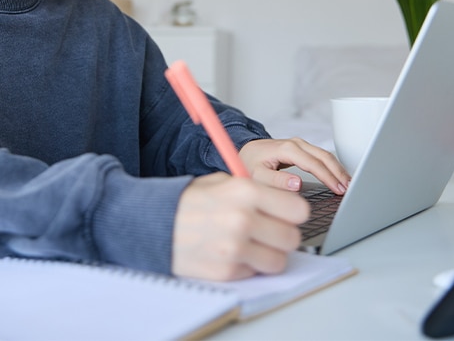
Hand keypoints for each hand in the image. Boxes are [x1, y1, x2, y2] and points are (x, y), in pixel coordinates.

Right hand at [172, 173, 308, 281]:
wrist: (155, 222)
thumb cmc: (189, 201)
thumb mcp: (222, 182)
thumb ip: (256, 192)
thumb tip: (287, 206)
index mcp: (245, 192)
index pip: (298, 209)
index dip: (293, 213)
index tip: (285, 214)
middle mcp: (243, 219)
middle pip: (292, 237)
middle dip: (282, 235)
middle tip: (269, 231)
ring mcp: (235, 248)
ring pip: (279, 260)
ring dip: (269, 254)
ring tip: (252, 244)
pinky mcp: (227, 271)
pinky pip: (255, 272)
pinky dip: (248, 265)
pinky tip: (233, 252)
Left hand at [238, 138, 350, 194]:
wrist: (246, 151)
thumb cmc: (250, 163)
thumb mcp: (257, 175)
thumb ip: (276, 181)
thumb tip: (298, 184)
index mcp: (286, 149)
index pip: (314, 163)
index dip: (328, 177)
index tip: (339, 190)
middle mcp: (295, 143)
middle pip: (324, 156)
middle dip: (339, 173)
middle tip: (349, 190)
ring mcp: (300, 144)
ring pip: (325, 155)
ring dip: (338, 169)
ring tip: (348, 185)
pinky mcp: (302, 149)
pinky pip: (321, 156)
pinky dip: (332, 166)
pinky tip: (338, 177)